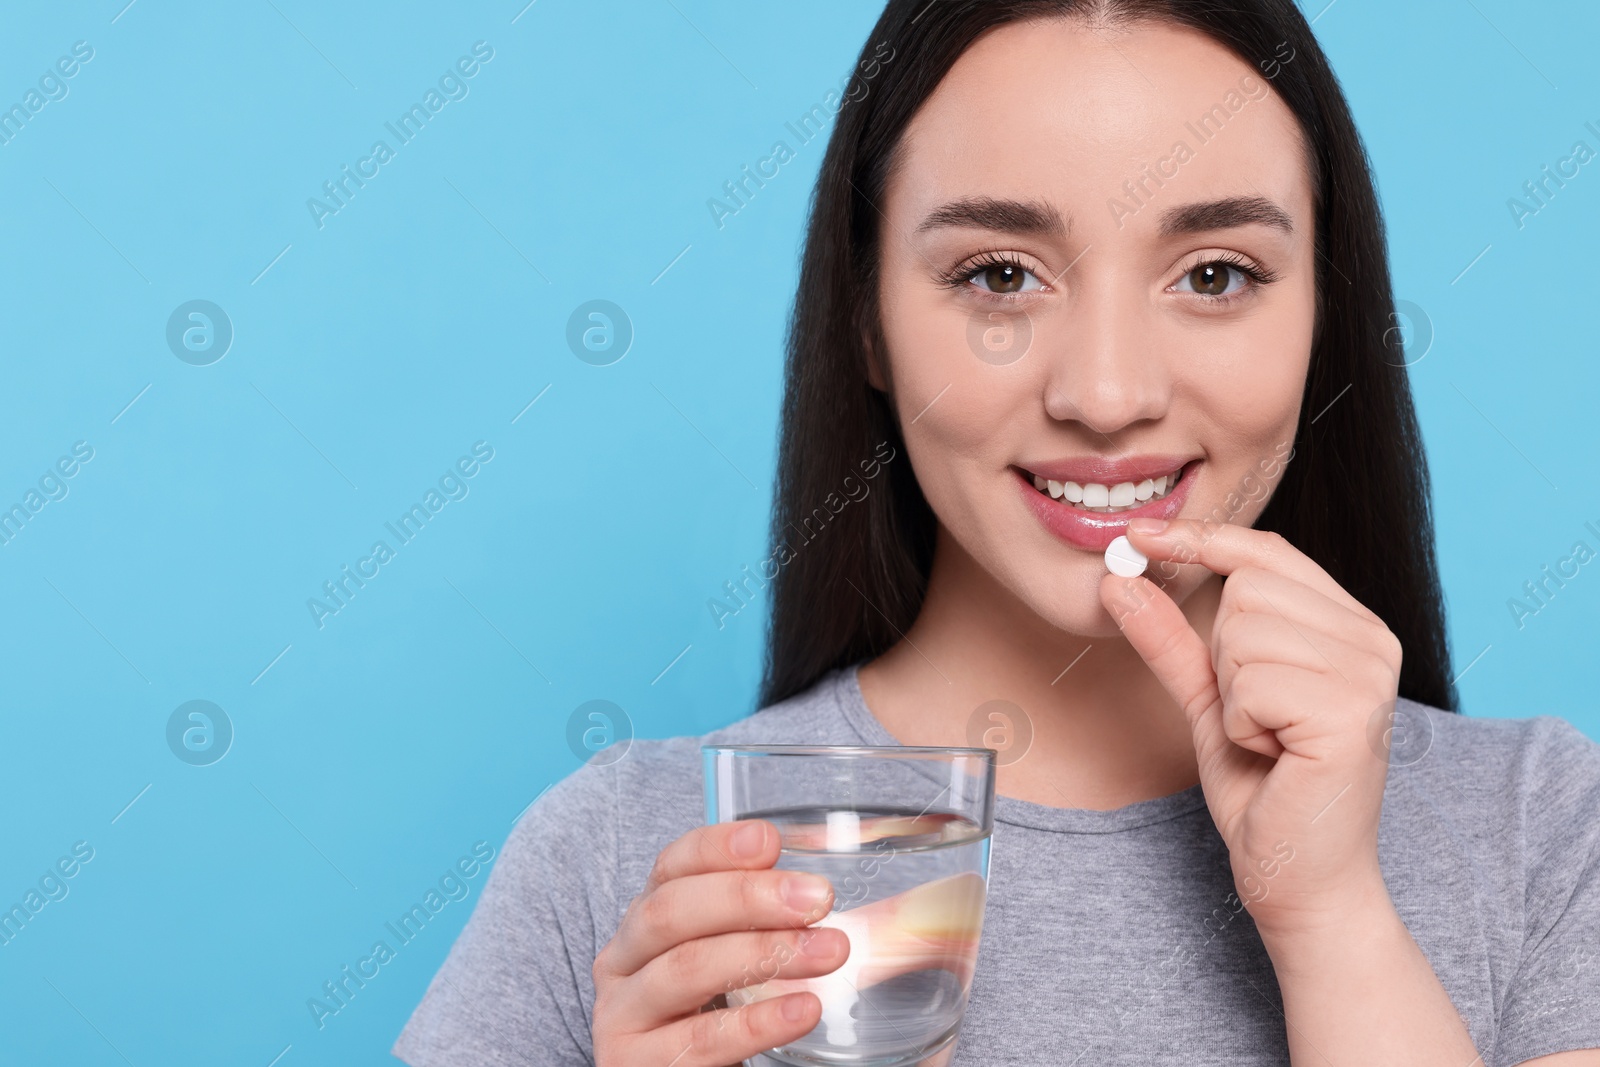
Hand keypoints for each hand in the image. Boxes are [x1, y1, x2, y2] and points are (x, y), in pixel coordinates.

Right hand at [591, 819, 847, 1066]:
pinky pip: (703, 1039)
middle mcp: (623, 960)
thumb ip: (762, 917)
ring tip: (829, 951)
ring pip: (686, 971)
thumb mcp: (727, 955)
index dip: (717, 848)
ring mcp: (623, 1015)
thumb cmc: (709, 1012)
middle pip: (672, 912)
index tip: (770, 841)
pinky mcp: (636, 1065)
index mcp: (643, 920)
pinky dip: (759, 1022)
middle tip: (817, 899)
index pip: (670, 867)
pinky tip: (804, 1008)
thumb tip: (818, 888)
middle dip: (748, 897)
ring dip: (764, 953)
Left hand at [1099, 518, 1402, 938]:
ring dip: (1233, 696)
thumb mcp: (1207, 698)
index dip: (1201, 539)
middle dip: (1223, 656)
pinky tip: (1275, 758)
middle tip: (1254, 718)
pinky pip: (1250, 683)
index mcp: (1350, 625)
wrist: (1297, 876)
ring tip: (1268, 739)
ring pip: (1243, 632)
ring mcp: (1369, 674)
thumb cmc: (1262, 790)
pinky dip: (1241, 726)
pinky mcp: (1351, 713)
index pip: (1268, 552)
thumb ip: (1170, 637)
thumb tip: (1117, 575)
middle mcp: (1372, 639)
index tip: (1137, 534)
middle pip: (1246, 588)